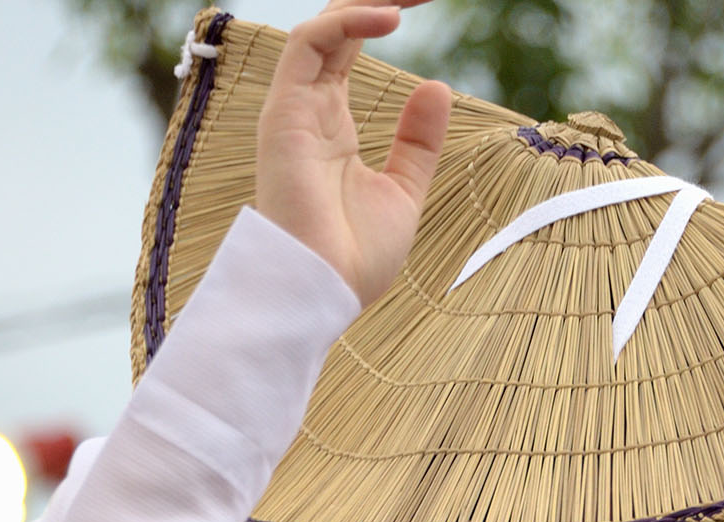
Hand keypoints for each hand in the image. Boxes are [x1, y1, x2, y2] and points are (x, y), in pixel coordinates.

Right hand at [255, 0, 451, 305]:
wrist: (322, 292)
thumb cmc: (353, 257)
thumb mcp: (403, 190)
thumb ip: (417, 141)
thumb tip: (438, 85)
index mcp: (330, 122)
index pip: (348, 46)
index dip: (379, 11)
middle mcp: (307, 107)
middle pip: (335, 26)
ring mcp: (293, 107)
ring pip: (321, 26)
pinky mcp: (285, 112)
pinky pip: (310, 44)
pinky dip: (348, 21)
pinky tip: (391, 14)